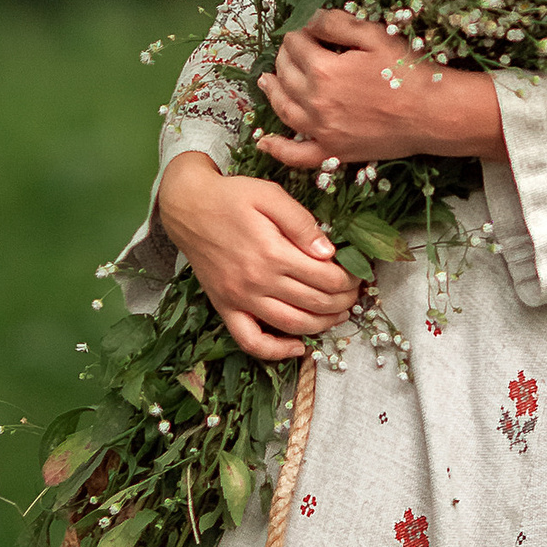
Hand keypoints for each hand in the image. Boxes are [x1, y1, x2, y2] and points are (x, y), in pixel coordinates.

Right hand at [155, 154, 359, 364]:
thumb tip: (329, 253)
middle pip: (314, 303)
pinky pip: (250, 341)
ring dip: (323, 325)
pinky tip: (298, 347)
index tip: (358, 275)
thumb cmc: (232, 196)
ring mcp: (239, 298)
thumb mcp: (270, 194)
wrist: (187, 205)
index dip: (349, 280)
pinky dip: (276, 352)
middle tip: (354, 294)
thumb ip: (301, 222)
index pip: (325, 277)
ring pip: (291, 325)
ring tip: (339, 315)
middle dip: (343, 302)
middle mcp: (256, 281)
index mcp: (271, 252)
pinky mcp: (224, 307)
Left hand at [255, 11, 504, 169]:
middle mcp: (315, 102)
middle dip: (284, 57)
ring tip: (266, 81)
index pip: (296, 44)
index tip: (308, 30)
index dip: (299, 32)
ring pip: (283, 109)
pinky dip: (277, 148)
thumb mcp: (374, 35)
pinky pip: (297, 155)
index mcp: (323, 71)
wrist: (433, 114)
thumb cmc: (408, 71)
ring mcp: (322, 131)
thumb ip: (336, 23)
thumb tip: (309, 20)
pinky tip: (264, 141)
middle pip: (285, 74)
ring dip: (271, 92)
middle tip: (291, 49)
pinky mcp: (333, 152)